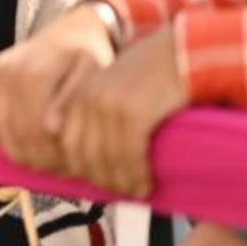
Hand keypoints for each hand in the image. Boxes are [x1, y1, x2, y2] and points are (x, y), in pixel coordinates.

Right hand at [0, 3, 114, 171]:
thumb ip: (69, 101)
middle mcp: (10, 72)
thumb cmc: (89, 56)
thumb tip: (51, 129)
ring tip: (40, 159)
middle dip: (38, 157)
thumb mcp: (92, 75)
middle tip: (58, 169)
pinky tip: (1, 136)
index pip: (35, 130)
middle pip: (17, 132)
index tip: (68, 167)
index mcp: (36, 74)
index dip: (51, 155)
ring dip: (16, 150)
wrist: (75, 30)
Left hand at [54, 25, 185, 197]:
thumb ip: (90, 111)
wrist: (181, 52)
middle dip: (98, 178)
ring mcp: (110, 105)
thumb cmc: (150, 75)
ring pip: (106, 157)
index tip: (93, 183)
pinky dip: (136, 174)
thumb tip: (78, 153)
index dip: (77, 168)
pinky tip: (145, 185)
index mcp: (79, 92)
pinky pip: (130, 154)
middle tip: (116, 193)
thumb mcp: (112, 87)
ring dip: (120, 181)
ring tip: (134, 192)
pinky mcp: (135, 113)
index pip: (65, 140)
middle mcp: (89, 98)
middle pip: (82, 153)